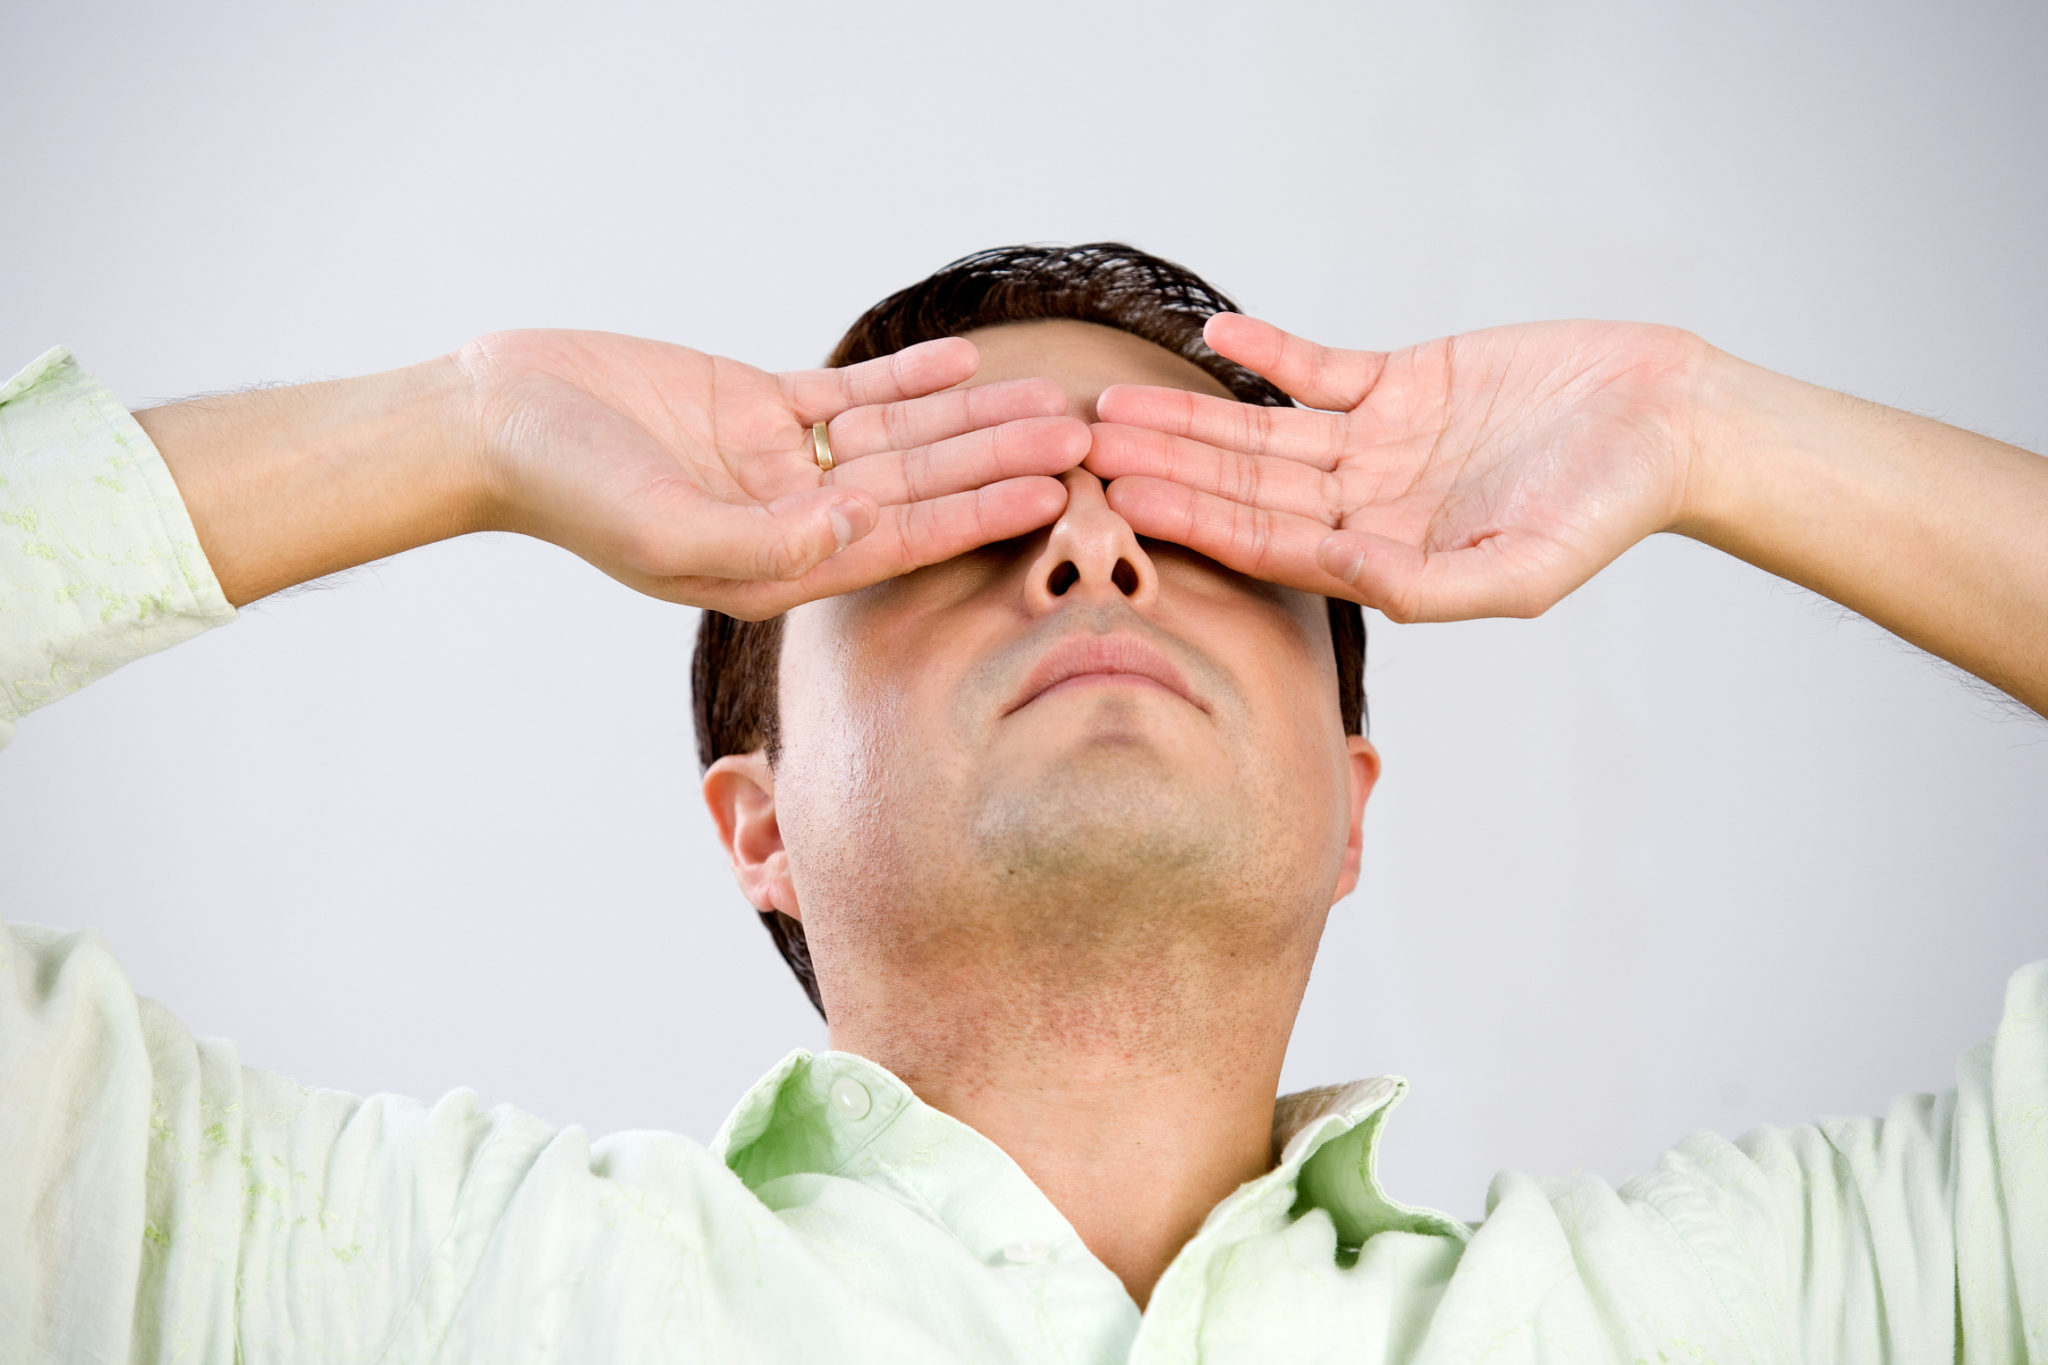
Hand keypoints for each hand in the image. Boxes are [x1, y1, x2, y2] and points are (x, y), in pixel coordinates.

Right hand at [459, 329, 1087, 616]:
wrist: (497, 420)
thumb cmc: (570, 491)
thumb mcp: (666, 530)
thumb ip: (763, 543)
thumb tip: (854, 533)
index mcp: (778, 567)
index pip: (901, 543)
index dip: (977, 518)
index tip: (1051, 498)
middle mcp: (791, 518)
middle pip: (919, 487)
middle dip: (998, 462)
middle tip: (1082, 440)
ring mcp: (777, 460)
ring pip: (900, 437)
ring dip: (972, 417)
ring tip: (1048, 396)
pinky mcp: (757, 404)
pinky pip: (849, 392)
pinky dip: (905, 378)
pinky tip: (964, 363)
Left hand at [1086, 314, 1711, 621]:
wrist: (1668, 421)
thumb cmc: (1610, 507)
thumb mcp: (1526, 569)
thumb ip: (1431, 585)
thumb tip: (1348, 584)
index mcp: (1386, 558)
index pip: (1270, 544)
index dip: (1197, 522)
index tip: (1129, 504)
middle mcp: (1369, 505)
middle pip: (1247, 486)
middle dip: (1169, 466)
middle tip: (1088, 448)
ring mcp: (1380, 444)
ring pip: (1264, 430)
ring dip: (1193, 415)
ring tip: (1118, 400)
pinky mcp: (1402, 383)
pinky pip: (1317, 366)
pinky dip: (1268, 350)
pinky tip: (1211, 336)